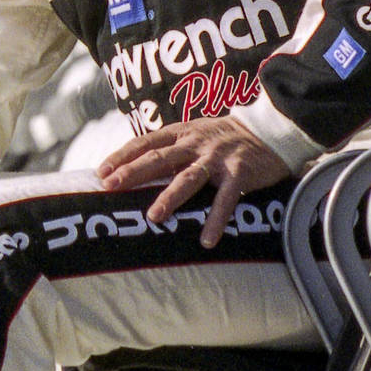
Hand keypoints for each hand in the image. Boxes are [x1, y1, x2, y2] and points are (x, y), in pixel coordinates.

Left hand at [96, 115, 289, 249]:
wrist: (269, 130)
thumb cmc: (224, 137)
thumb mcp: (194, 134)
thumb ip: (170, 148)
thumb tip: (136, 168)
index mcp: (181, 133)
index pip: (145, 142)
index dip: (122, 156)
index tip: (101, 172)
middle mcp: (195, 143)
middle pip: (159, 158)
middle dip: (133, 172)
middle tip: (111, 187)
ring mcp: (217, 158)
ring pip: (189, 178)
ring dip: (170, 197)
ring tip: (154, 217)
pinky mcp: (239, 173)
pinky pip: (225, 199)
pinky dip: (216, 219)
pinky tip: (206, 240)